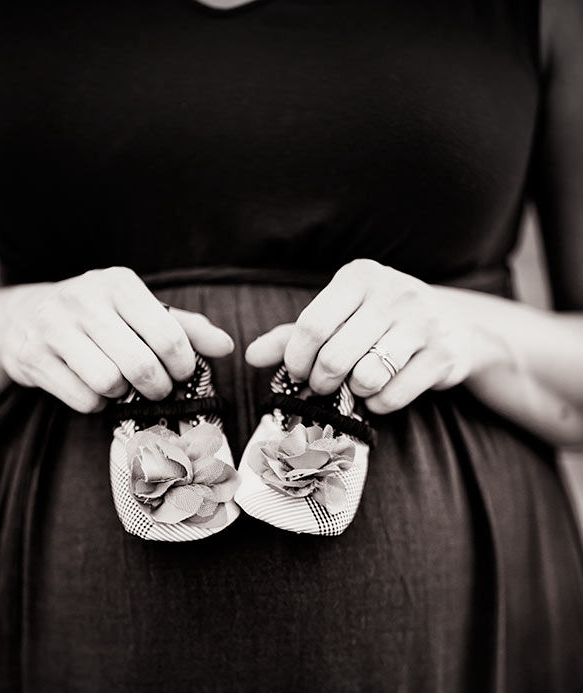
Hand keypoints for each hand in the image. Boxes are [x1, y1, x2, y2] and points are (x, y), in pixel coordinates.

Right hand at [0, 266, 233, 412]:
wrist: (21, 318)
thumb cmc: (96, 318)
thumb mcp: (139, 311)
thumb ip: (185, 328)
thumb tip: (227, 346)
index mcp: (118, 284)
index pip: (169, 336)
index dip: (182, 366)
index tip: (181, 373)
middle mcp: (84, 300)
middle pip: (141, 366)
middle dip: (157, 387)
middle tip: (157, 389)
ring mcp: (54, 328)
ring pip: (109, 383)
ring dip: (120, 394)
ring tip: (118, 384)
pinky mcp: (32, 357)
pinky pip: (82, 398)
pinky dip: (94, 403)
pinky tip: (91, 389)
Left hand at [245, 259, 482, 412]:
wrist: (453, 326)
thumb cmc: (379, 322)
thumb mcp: (338, 317)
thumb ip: (292, 335)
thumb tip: (250, 355)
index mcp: (360, 276)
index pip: (311, 326)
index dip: (296, 360)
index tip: (298, 372)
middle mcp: (394, 292)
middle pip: (335, 358)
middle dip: (321, 382)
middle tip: (323, 386)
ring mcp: (423, 323)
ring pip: (366, 378)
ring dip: (353, 393)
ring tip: (356, 384)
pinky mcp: (443, 355)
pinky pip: (392, 395)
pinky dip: (378, 404)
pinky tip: (380, 393)